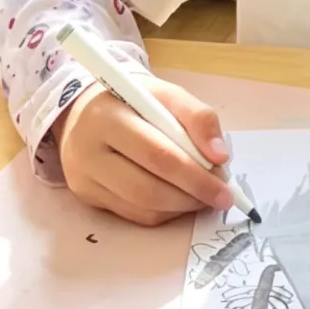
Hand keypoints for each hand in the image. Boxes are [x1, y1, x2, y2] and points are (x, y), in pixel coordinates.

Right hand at [57, 77, 232, 226]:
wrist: (87, 110)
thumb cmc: (134, 101)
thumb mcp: (166, 94)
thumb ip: (198, 117)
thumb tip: (219, 156)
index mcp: (108, 117)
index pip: (157, 153)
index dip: (195, 173)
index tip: (225, 182)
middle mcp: (89, 151)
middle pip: (147, 187)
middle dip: (192, 194)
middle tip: (220, 196)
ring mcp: (84, 178)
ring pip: (141, 206)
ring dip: (180, 206)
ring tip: (203, 196)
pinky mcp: (87, 196)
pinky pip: (132, 214)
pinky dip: (164, 211)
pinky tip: (179, 199)